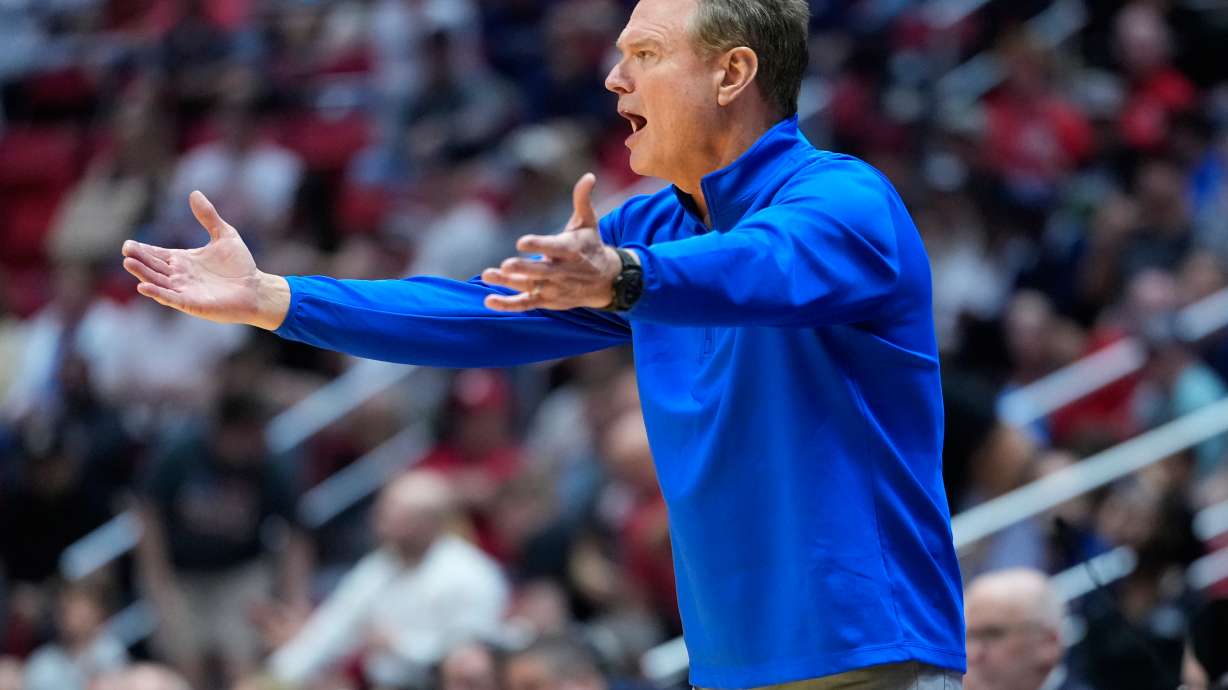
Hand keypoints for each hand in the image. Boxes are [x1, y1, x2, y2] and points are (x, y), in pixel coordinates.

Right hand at [121, 191, 290, 329]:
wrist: (257, 289)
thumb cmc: (240, 266)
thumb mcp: (224, 235)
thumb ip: (208, 217)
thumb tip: (194, 192)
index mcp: (183, 260)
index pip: (157, 254)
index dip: (142, 250)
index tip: (128, 244)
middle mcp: (180, 276)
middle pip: (153, 267)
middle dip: (139, 260)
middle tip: (126, 251)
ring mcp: (184, 291)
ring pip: (157, 282)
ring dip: (143, 274)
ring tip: (128, 263)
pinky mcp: (192, 304)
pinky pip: (171, 299)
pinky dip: (157, 294)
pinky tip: (143, 288)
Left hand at [482, 173, 622, 311]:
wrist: (606, 281)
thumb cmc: (591, 247)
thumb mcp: (589, 223)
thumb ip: (583, 200)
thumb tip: (588, 176)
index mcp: (572, 251)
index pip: (555, 248)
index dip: (539, 245)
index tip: (522, 242)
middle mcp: (562, 272)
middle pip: (541, 272)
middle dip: (524, 269)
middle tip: (506, 265)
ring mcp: (553, 288)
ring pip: (529, 287)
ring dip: (508, 283)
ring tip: (488, 275)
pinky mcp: (546, 300)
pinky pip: (525, 304)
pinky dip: (508, 305)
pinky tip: (489, 300)